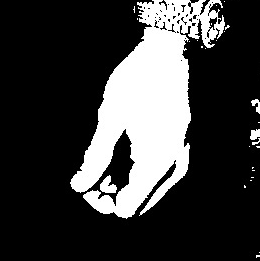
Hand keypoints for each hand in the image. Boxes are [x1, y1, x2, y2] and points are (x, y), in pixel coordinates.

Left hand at [70, 30, 190, 217]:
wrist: (167, 52)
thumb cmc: (136, 80)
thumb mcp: (110, 117)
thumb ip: (96, 156)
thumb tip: (78, 186)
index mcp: (157, 162)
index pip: (128, 207)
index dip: (102, 201)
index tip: (84, 184)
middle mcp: (175, 167)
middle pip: (140, 202)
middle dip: (111, 194)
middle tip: (86, 175)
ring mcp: (181, 158)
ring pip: (148, 189)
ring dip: (122, 183)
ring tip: (98, 164)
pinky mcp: (180, 148)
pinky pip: (157, 174)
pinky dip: (135, 172)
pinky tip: (116, 156)